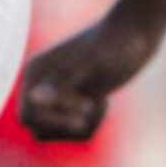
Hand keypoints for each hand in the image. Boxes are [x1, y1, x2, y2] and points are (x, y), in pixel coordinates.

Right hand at [21, 17, 163, 142]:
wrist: (137, 34)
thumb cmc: (114, 44)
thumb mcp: (89, 64)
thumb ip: (60, 83)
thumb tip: (33, 98)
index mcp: (36, 73)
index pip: (29, 115)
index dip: (54, 120)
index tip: (86, 109)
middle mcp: (41, 85)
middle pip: (36, 127)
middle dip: (65, 124)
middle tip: (94, 105)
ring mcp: (58, 95)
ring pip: (53, 132)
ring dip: (78, 127)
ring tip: (100, 103)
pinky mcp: (76, 102)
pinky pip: (73, 131)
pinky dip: (90, 124)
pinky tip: (104, 102)